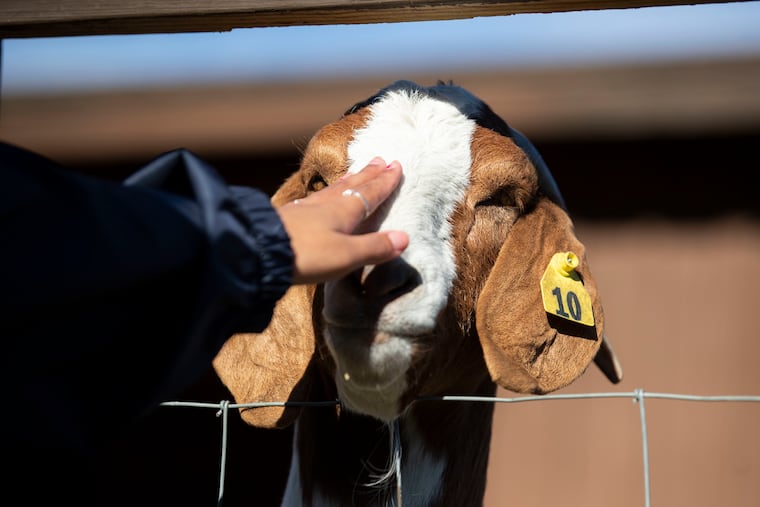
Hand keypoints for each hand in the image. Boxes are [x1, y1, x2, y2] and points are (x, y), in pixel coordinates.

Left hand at [276, 157, 408, 284]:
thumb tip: (405, 238)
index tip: (396, 167)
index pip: (370, 194)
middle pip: (352, 185)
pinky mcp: (289, 217)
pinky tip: (321, 195)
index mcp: (344, 212)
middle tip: (380, 160)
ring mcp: (306, 209)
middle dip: (368, 174)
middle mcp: (326, 205)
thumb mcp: (346, 256)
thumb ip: (374, 248)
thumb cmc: (306, 254)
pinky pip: (316, 198)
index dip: (384, 183)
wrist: (258, 251)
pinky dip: (327, 191)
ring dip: (349, 179)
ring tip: (357, 171)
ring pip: (333, 189)